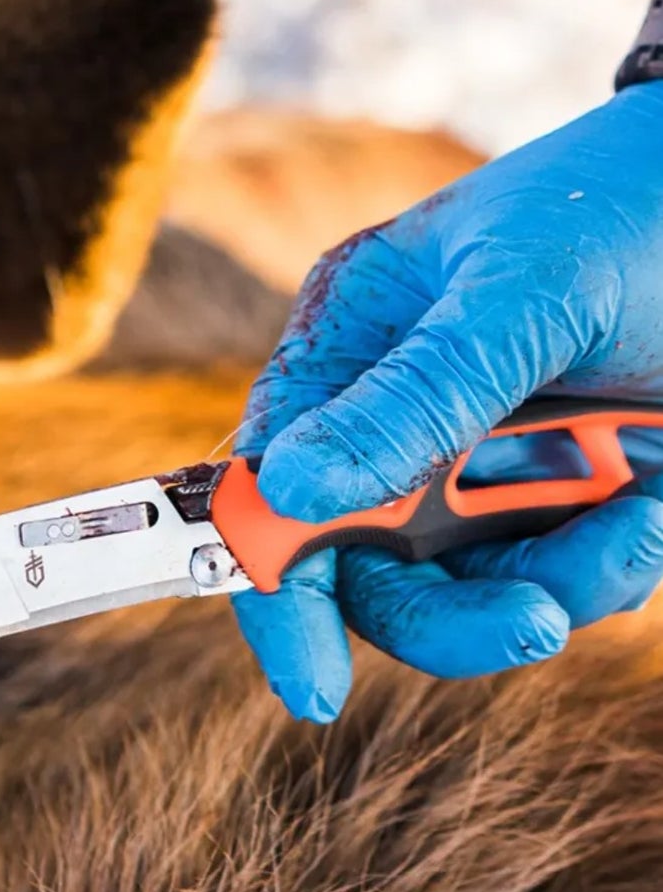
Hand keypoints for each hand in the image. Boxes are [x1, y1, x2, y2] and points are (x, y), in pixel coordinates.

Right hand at [233, 82, 662, 722]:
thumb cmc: (631, 208)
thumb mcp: (520, 297)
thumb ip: (409, 398)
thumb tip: (286, 492)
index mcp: (346, 348)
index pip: (268, 484)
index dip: (272, 583)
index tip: (313, 684)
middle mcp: (393, 418)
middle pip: (366, 569)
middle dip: (447, 616)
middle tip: (535, 625)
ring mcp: (479, 463)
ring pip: (467, 593)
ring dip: (557, 584)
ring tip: (643, 522)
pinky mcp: (561, 496)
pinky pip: (556, 579)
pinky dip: (612, 564)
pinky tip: (658, 502)